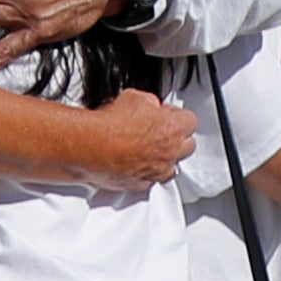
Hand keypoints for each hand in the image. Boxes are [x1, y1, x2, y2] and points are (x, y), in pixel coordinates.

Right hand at [75, 89, 198, 186]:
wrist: (90, 146)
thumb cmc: (109, 125)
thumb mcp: (133, 97)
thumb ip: (149, 102)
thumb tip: (149, 105)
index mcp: (173, 128)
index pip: (190, 120)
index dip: (176, 115)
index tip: (165, 114)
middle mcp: (170, 151)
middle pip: (188, 145)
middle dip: (177, 138)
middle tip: (160, 132)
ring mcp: (157, 170)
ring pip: (173, 167)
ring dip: (165, 158)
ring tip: (150, 151)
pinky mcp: (141, 183)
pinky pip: (152, 180)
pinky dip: (146, 173)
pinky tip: (135, 164)